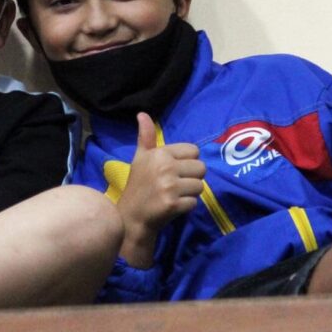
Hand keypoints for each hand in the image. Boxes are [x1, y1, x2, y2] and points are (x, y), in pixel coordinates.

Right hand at [116, 112, 205, 267]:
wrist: (131, 217)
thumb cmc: (138, 185)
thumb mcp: (140, 158)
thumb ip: (146, 136)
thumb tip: (142, 113)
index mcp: (159, 153)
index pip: (194, 151)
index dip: (187, 162)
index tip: (172, 171)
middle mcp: (165, 167)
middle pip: (201, 168)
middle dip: (191, 178)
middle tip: (175, 185)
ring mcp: (169, 186)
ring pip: (200, 186)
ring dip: (190, 193)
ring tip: (174, 195)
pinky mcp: (173, 204)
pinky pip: (194, 202)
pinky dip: (186, 206)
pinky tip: (172, 207)